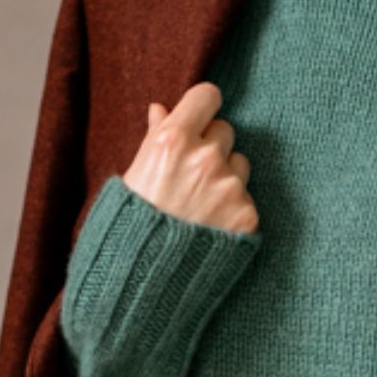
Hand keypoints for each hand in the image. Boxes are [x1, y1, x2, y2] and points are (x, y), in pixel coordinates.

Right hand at [123, 82, 258, 235]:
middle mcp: (205, 158)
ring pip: (240, 165)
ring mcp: (229, 187)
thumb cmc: (129, 226)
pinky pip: (246, 198)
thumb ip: (154, 138)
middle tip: (191, 176)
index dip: (203, 108)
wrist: (143, 280)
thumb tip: (161, 110)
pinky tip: (210, 227)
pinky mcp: (247, 214)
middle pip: (226, 131)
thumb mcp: (133, 176)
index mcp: (173, 140)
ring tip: (200, 206)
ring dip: (226, 177)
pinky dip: (232, 210)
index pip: (207, 96)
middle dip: (212, 147)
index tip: (199, 120)